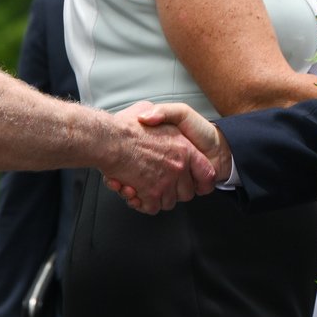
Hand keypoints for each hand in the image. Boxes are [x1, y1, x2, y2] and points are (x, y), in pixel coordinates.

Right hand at [100, 101, 215, 214]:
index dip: (201, 180)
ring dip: (156, 197)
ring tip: (143, 186)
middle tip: (161, 183)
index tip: (196, 183)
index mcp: (184, 148)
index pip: (206, 172)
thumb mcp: (148, 108)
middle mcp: (178, 167)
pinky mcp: (151, 194)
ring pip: (169, 202)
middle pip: (186, 192)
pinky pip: (152, 207)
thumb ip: (158, 114)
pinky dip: (142, 204)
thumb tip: (156, 118)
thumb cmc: (126, 127)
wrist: (110, 140)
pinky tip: (134, 192)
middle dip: (174, 191)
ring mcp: (166, 182)